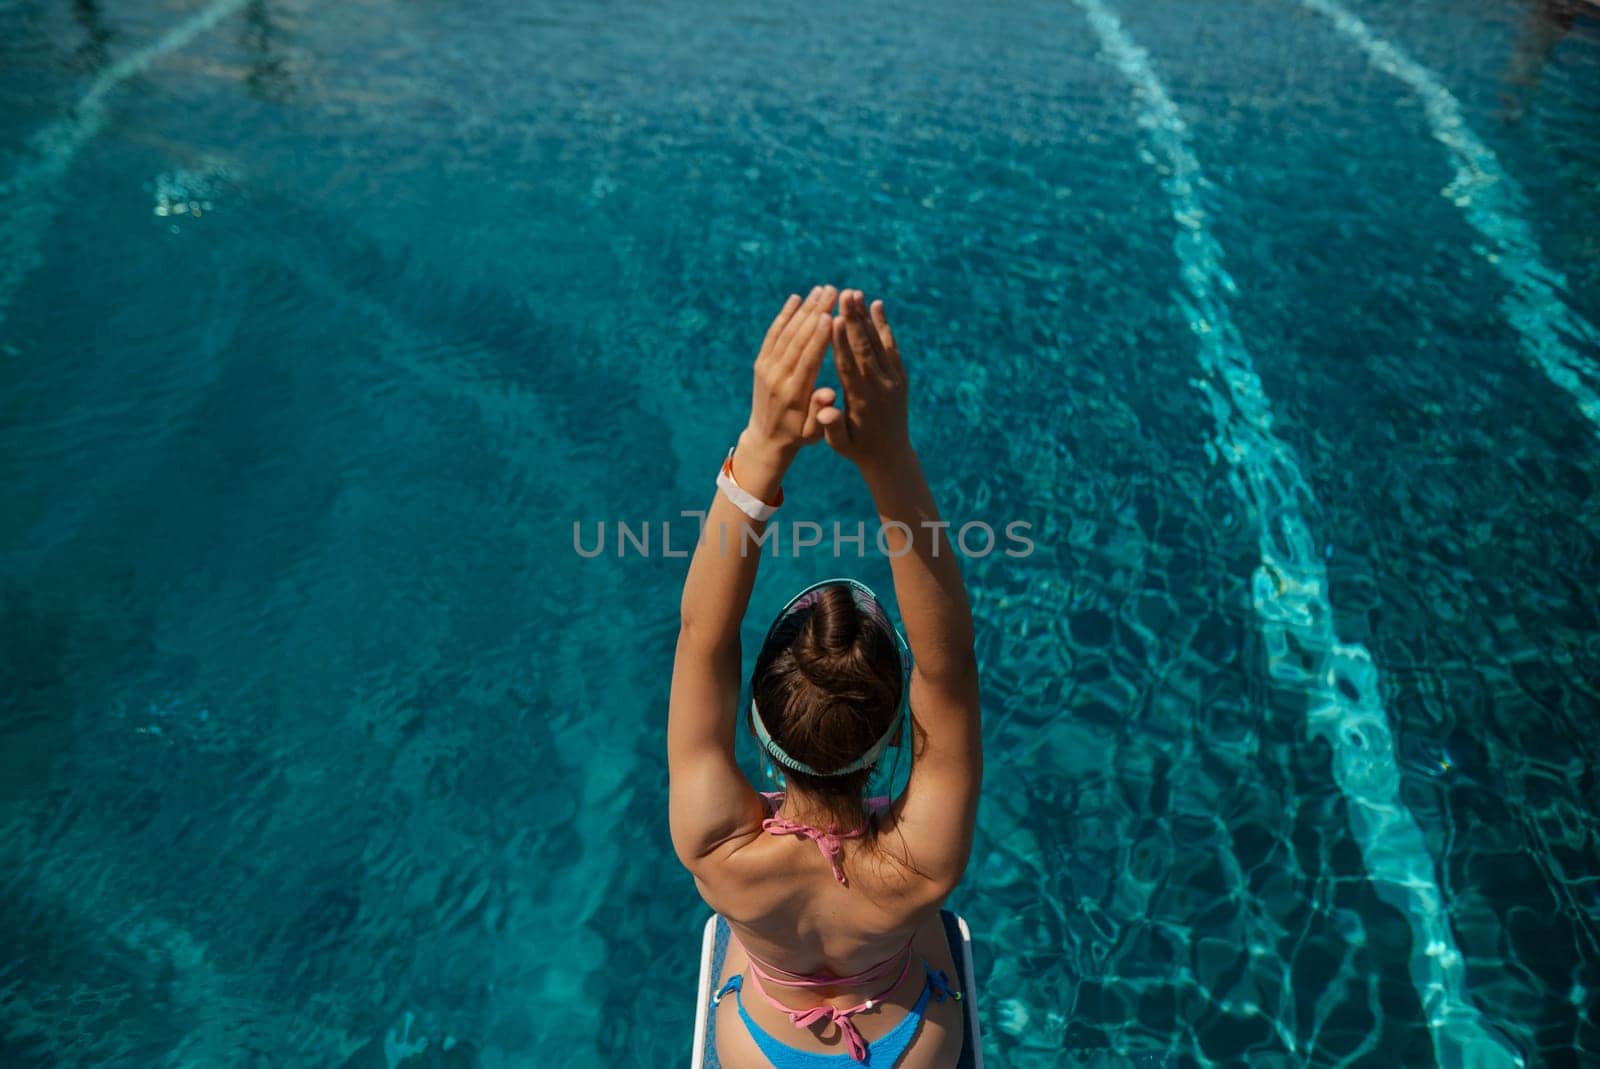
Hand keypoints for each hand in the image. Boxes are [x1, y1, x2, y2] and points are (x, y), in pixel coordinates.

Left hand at [742, 286, 838, 467]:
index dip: (819, 336)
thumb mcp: (814, 432)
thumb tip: (828, 394)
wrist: (766, 439)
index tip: (831, 315)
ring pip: (786, 333)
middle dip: (815, 313)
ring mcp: (767, 368)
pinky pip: (772, 335)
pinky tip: (796, 298)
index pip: (808, 359)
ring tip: (821, 289)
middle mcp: (778, 377)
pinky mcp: (761, 363)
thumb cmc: (799, 435)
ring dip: (803, 309)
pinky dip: (784, 315)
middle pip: (797, 340)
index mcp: (794, 394)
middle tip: (832, 291)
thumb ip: (821, 413)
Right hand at [820, 290, 910, 469]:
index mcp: (862, 402)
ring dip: (867, 317)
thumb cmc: (856, 449)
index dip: (841, 343)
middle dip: (854, 320)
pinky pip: (892, 347)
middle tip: (845, 294)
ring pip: (879, 343)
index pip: (849, 367)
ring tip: (855, 293)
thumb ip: (832, 427)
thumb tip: (825, 411)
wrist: (890, 456)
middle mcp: (880, 387)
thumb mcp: (840, 444)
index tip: (833, 320)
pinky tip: (877, 305)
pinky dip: (884, 327)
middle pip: (866, 348)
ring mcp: (894, 380)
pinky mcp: (901, 377)